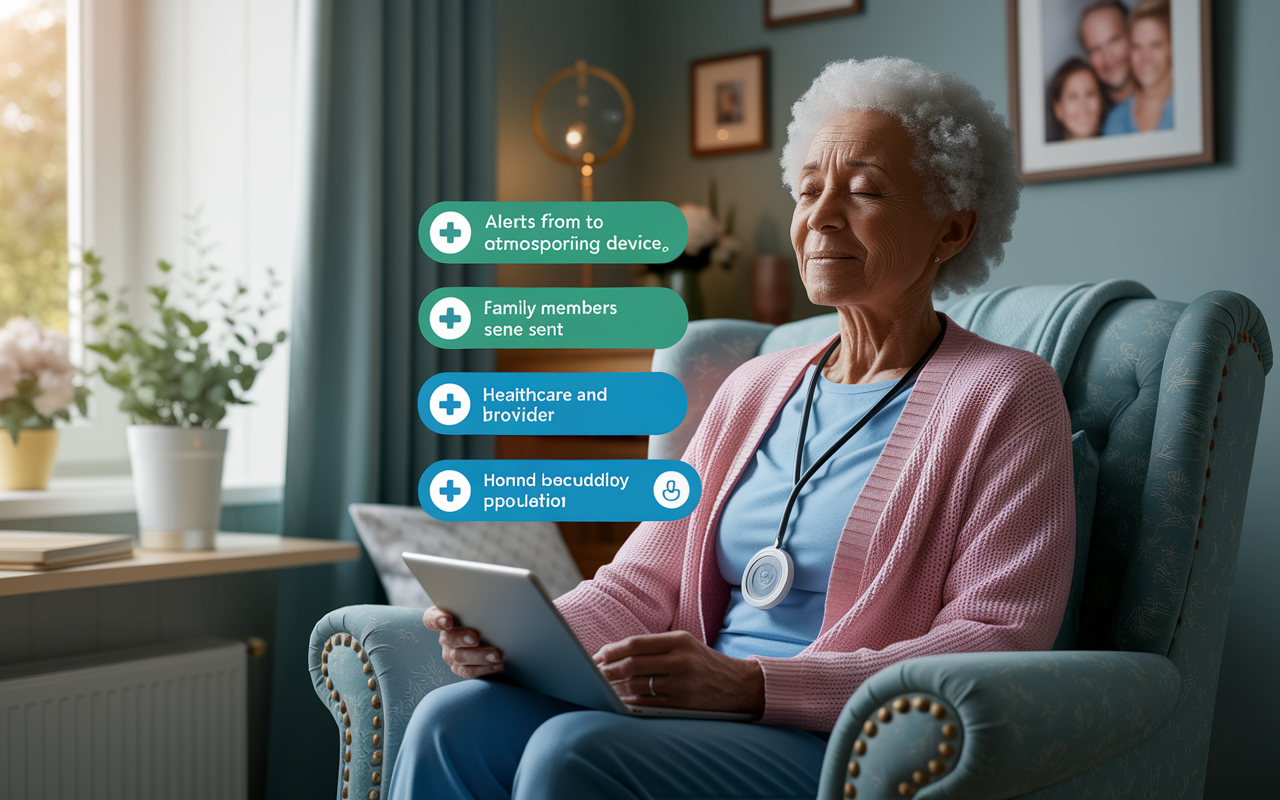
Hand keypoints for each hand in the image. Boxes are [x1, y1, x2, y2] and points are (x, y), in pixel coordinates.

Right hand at [422, 605, 504, 678]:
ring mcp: (451, 654)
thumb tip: (491, 603)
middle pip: (448, 638)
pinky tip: (498, 664)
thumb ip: (477, 609)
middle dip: (462, 638)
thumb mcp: (479, 611)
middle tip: (476, 638)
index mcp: (444, 618)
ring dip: (479, 656)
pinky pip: (468, 671)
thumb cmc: (484, 618)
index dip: (437, 620)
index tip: (448, 620)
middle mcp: (445, 637)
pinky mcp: (459, 668)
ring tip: (497, 655)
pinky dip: (484, 668)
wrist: (493, 636)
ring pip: (459, 657)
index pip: (431, 618)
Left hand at [593, 630, 764, 716]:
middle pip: (631, 665)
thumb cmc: (706, 664)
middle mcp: (680, 660)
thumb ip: (654, 647)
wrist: (741, 686)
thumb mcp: (685, 645)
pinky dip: (629, 702)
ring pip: (636, 685)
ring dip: (614, 688)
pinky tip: (620, 700)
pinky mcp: (682, 704)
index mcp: (679, 641)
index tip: (596, 656)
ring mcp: (681, 684)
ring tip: (602, 688)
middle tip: (593, 674)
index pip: (635, 643)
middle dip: (607, 670)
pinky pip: (647, 704)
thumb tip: (614, 654)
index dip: (611, 650)